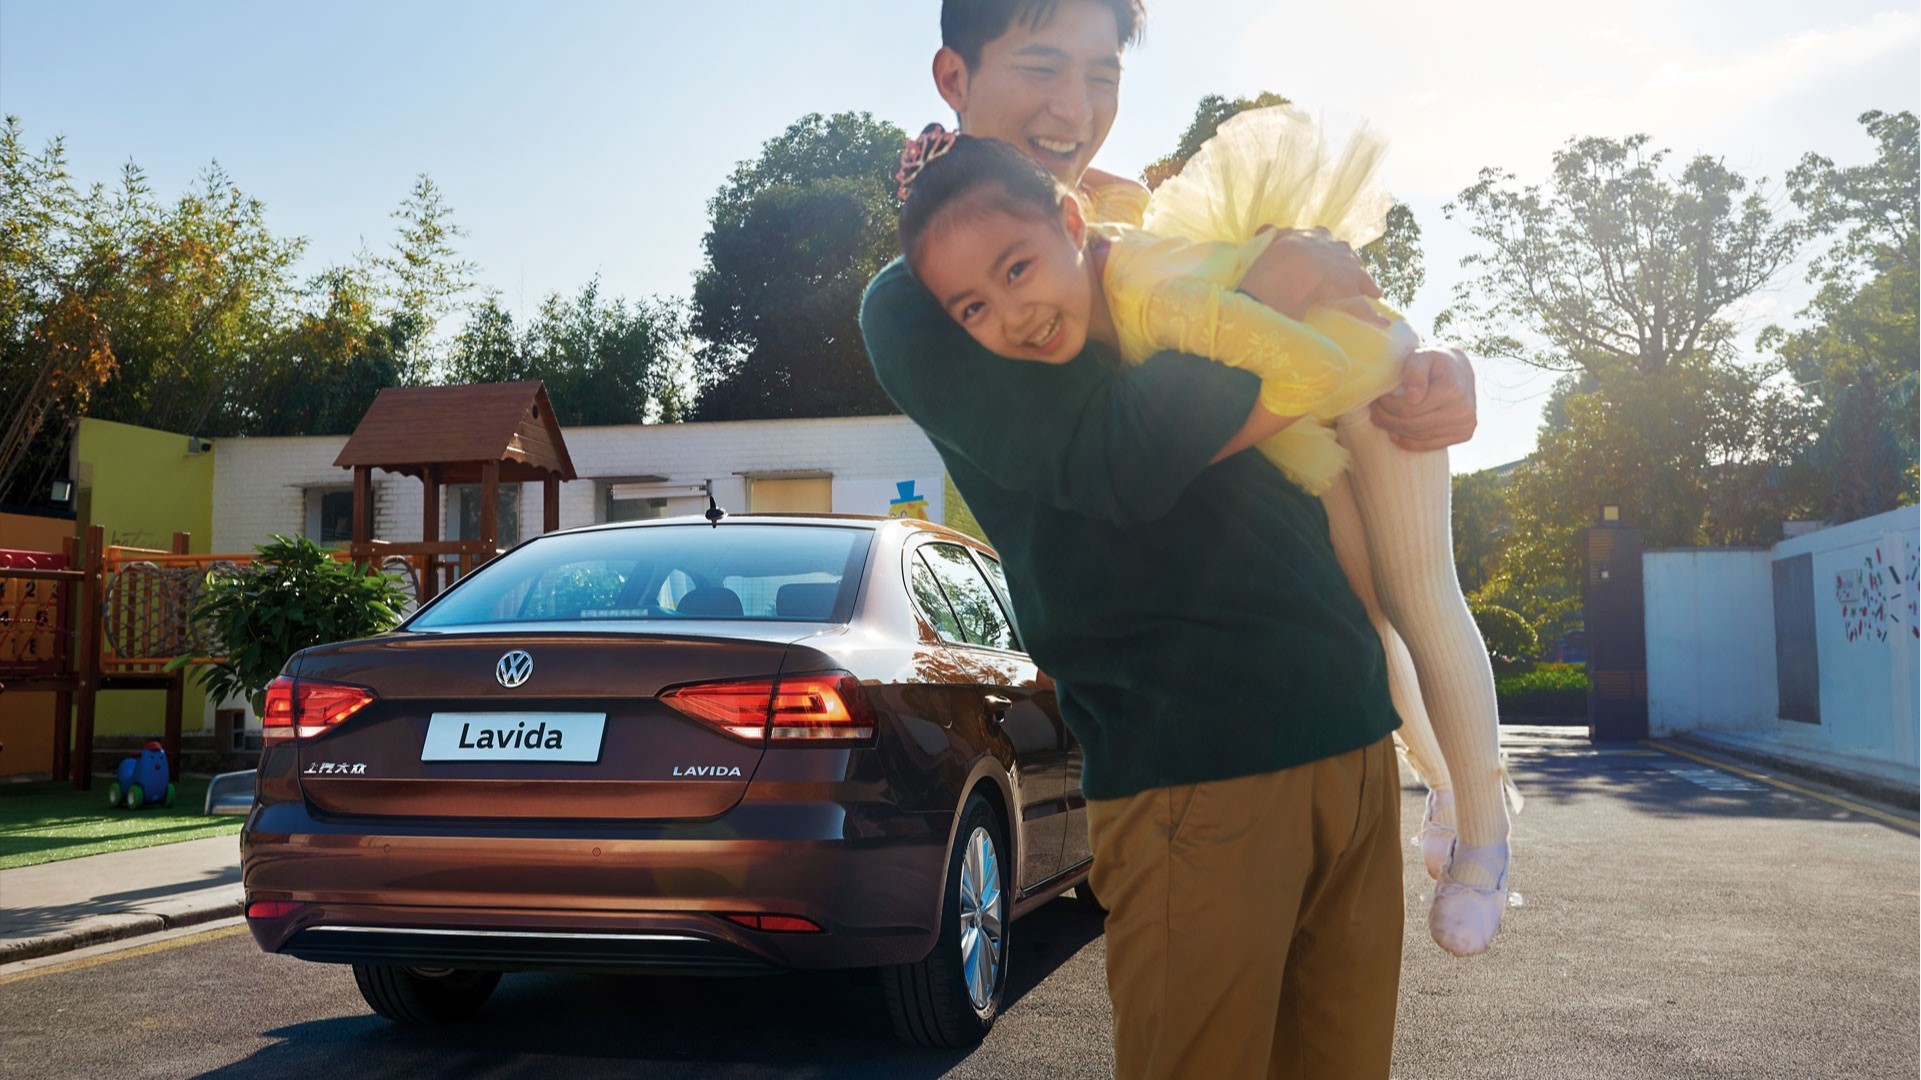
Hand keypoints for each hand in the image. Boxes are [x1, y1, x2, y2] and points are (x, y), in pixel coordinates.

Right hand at [1238, 227, 1384, 322]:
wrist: (1295, 265)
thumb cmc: (1282, 251)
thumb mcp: (1274, 237)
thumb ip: (1270, 233)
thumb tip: (1263, 230)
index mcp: (1318, 237)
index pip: (1327, 239)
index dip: (1329, 245)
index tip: (1329, 248)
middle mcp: (1338, 250)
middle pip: (1349, 256)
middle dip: (1352, 263)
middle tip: (1352, 271)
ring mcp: (1348, 271)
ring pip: (1362, 278)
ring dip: (1368, 285)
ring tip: (1375, 292)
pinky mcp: (1352, 293)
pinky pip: (1365, 307)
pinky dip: (1374, 316)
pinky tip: (1383, 323)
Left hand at [1371, 346, 1477, 450]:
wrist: (1461, 371)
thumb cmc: (1437, 361)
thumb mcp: (1424, 355)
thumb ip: (1415, 370)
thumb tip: (1412, 398)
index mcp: (1452, 392)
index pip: (1410, 409)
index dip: (1388, 406)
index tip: (1377, 399)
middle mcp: (1463, 412)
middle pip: (1413, 425)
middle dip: (1388, 419)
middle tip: (1374, 411)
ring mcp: (1465, 426)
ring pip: (1418, 436)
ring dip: (1395, 430)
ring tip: (1381, 420)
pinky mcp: (1464, 435)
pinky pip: (1430, 445)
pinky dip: (1409, 442)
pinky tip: (1395, 434)